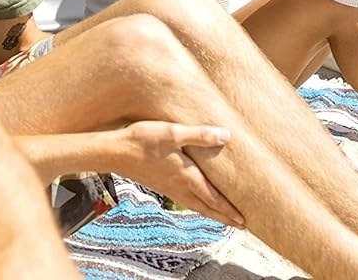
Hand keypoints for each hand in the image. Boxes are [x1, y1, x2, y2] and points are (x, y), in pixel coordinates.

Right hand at [113, 121, 242, 228]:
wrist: (114, 152)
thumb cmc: (143, 140)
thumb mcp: (173, 133)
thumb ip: (199, 135)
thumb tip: (226, 136)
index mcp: (186, 176)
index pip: (213, 198)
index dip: (229, 210)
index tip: (243, 220)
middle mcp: (179, 186)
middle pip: (206, 208)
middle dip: (224, 217)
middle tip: (239, 225)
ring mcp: (168, 187)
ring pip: (195, 206)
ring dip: (211, 213)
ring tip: (222, 217)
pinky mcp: (160, 184)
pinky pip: (185, 201)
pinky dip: (197, 206)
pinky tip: (195, 201)